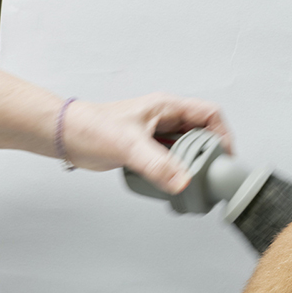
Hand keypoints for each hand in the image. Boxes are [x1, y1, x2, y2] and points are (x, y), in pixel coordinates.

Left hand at [60, 93, 230, 194]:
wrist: (67, 137)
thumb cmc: (91, 127)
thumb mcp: (129, 146)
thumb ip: (157, 165)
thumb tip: (182, 182)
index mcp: (166, 107)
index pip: (209, 115)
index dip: (223, 135)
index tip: (224, 157)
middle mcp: (165, 119)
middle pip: (202, 135)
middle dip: (208, 156)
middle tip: (207, 175)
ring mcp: (157, 135)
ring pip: (188, 150)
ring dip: (191, 166)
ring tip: (191, 182)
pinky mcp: (148, 150)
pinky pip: (172, 161)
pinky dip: (176, 173)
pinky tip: (171, 184)